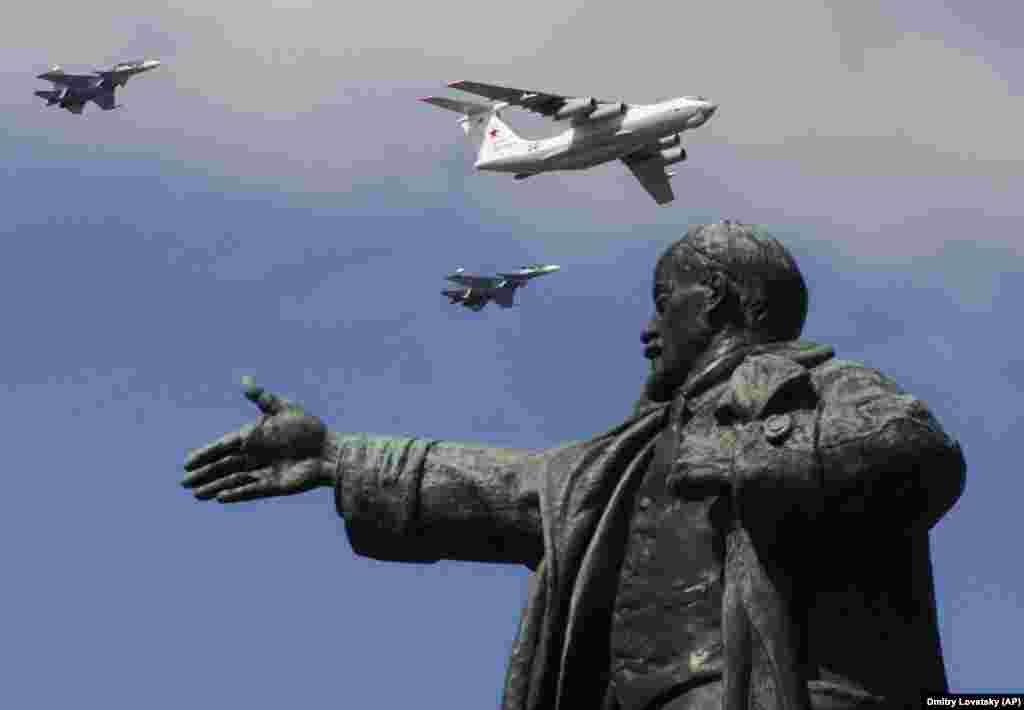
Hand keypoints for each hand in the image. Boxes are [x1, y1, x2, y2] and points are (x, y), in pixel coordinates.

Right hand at [181, 378, 330, 502]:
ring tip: (196, 494)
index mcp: (254, 437)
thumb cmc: (309, 428)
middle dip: (204, 474)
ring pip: (233, 480)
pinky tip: (220, 497)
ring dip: (215, 486)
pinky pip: (251, 490)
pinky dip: (236, 493)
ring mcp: (263, 472)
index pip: (223, 447)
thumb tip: (245, 381)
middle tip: (183, 482)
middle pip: (224, 466)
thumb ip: (263, 399)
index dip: (205, 454)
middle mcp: (255, 456)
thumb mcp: (285, 410)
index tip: (187, 462)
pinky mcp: (273, 486)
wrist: (330, 450)